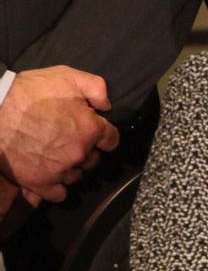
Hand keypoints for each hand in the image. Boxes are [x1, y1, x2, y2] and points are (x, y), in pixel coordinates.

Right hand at [0, 66, 119, 200]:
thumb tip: (107, 106)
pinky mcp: (39, 182)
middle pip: (94, 160)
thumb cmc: (31, 91)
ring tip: (57, 155)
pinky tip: (50, 174)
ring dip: (72, 167)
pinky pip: (58, 194)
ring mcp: (59, 170)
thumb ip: (97, 88)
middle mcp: (79, 153)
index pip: (112, 140)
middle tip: (70, 140)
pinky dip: (57, 187)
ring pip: (77, 176)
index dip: (104, 134)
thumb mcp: (69, 76)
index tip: (95, 131)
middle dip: (87, 151)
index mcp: (91, 130)